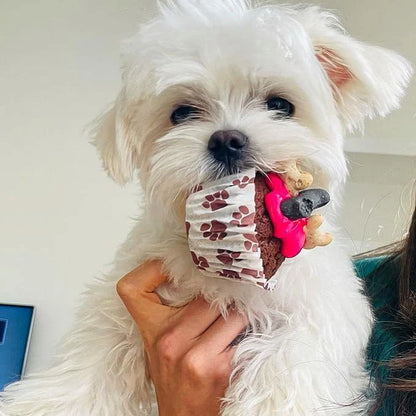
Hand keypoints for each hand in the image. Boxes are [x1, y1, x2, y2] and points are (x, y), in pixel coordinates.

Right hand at [117, 261, 246, 415]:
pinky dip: (249, 330)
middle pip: (206, 295)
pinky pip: (243, 332)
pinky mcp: (217, 367)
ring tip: (238, 317)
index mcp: (150, 329)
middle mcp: (168, 339)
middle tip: (230, 293)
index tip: (178, 265)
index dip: (153, 268)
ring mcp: (192, 354)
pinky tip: (245, 335)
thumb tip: (200, 275)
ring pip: (229, 311)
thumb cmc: (174, 379)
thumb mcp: (160, 343)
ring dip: (240, 314)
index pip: (132, 287)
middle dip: (222, 296)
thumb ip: (171, 312)